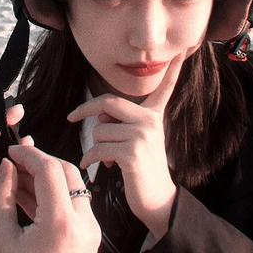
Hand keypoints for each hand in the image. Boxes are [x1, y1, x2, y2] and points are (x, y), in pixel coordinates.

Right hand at [0, 146, 100, 252]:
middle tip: (14, 161)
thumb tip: (5, 167)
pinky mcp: (89, 238)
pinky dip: (52, 195)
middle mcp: (84, 224)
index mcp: (62, 225)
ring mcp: (90, 231)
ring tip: (16, 176)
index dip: (29, 155)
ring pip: (72, 187)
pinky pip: (73, 204)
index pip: (50, 170)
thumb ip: (1, 197)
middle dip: (40, 161)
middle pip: (67, 173)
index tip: (11, 151)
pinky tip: (28, 194)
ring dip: (46, 177)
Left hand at [67, 54, 183, 240]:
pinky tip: (95, 166)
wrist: (156, 199)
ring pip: (99, 130)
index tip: (181, 53)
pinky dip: (91, 158)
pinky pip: (98, 147)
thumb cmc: (142, 169)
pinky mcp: (132, 152)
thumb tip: (99, 118)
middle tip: (72, 117)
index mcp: (153, 115)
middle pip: (109, 102)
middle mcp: (150, 121)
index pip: (164, 88)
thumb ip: (121, 122)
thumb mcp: (137, 140)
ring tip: (107, 158)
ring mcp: (142, 135)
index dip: (173, 70)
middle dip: (85, 109)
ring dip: (95, 146)